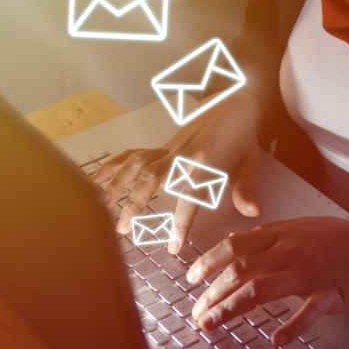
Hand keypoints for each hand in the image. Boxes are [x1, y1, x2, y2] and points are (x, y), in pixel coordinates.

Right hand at [92, 90, 262, 252]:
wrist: (232, 103)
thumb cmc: (242, 136)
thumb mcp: (251, 162)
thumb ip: (247, 189)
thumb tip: (252, 212)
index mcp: (205, 163)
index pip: (190, 198)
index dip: (180, 223)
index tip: (172, 246)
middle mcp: (182, 156)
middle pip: (151, 179)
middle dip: (135, 204)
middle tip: (122, 229)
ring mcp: (168, 150)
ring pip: (137, 165)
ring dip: (118, 184)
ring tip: (103, 206)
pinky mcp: (161, 147)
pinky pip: (133, 154)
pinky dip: (114, 165)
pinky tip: (96, 178)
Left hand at [186, 218, 348, 344]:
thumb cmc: (343, 240)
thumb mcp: (303, 227)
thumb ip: (272, 236)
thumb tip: (239, 245)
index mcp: (282, 234)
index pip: (235, 245)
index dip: (208, 262)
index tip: (191, 279)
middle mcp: (290, 250)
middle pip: (240, 270)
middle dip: (212, 293)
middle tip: (197, 313)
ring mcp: (310, 271)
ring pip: (261, 289)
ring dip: (231, 308)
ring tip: (212, 325)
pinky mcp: (331, 293)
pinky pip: (310, 310)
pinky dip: (293, 326)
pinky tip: (277, 340)